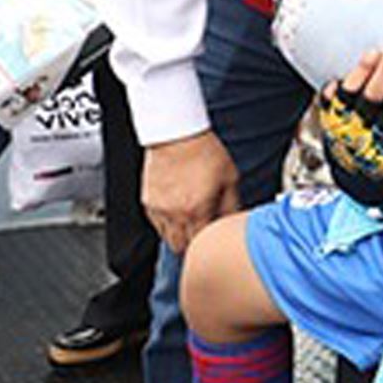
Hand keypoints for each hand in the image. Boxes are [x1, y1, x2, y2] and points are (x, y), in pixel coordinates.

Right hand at [143, 130, 240, 253]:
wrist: (177, 134)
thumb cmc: (204, 152)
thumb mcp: (230, 178)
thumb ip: (232, 205)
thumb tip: (234, 222)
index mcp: (196, 210)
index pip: (199, 245)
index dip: (207, 247)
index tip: (213, 242)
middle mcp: (174, 214)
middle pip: (180, 247)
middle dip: (191, 246)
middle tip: (201, 236)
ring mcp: (158, 209)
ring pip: (166, 238)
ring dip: (178, 236)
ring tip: (190, 222)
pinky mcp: (147, 202)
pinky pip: (156, 224)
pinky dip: (166, 224)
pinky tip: (177, 211)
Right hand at [332, 46, 382, 138]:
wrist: (355, 173)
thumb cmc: (346, 136)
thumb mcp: (331, 118)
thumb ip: (330, 101)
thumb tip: (333, 85)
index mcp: (343, 114)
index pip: (350, 89)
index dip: (362, 71)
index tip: (374, 52)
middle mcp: (361, 125)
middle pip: (373, 96)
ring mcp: (380, 138)